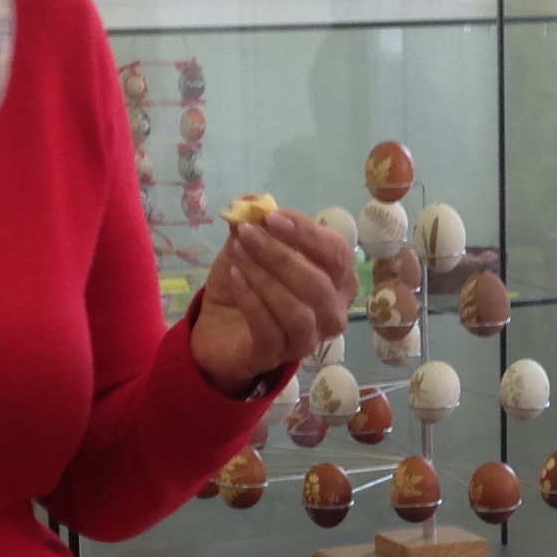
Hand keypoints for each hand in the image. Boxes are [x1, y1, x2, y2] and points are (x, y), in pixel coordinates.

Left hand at [191, 208, 354, 393]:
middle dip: (280, 254)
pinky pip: (270, 329)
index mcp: (337, 281)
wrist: (219, 331)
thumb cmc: (248, 287)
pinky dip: (252, 300)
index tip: (272, 217)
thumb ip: (254, 226)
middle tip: (247, 233)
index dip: (307, 233)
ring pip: (297, 309)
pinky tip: (235, 278)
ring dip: (264, 276)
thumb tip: (251, 200)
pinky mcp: (277, 357)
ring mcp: (307, 339)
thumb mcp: (248, 249)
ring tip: (238, 254)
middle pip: (319, 283)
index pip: (337, 254)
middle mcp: (332, 312)